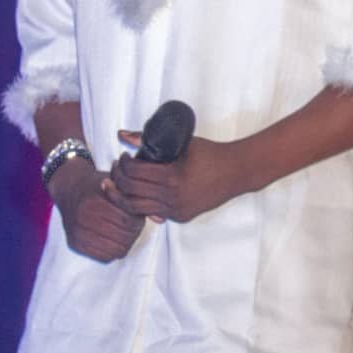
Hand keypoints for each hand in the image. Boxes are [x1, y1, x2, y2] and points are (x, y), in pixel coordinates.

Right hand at [49, 158, 144, 261]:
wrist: (70, 188)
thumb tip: (160, 218)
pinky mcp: (74, 244)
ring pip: (114, 251)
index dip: (138, 222)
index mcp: (94, 203)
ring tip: (125, 233)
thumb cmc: (98, 184)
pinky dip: (113, 251)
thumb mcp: (117, 183)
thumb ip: (136, 200)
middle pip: (122, 238)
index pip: (126, 222)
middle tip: (134, 226)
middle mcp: (83, 219)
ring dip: (124, 243)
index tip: (138, 217)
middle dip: (133, 233)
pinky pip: (102, 257)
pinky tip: (114, 239)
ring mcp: (77, 234)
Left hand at [105, 132, 240, 223]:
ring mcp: (176, 210)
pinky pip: (153, 213)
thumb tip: (121, 135)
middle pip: (131, 192)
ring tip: (117, 185)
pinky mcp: (181, 217)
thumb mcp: (181, 143)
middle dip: (118, 180)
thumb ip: (148, 139)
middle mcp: (172, 198)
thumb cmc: (210, 154)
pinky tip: (136, 194)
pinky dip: (141, 204)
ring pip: (137, 208)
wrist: (235, 172)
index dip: (124, 164)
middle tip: (116, 169)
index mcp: (171, 178)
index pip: (135, 173)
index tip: (123, 156)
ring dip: (123, 196)